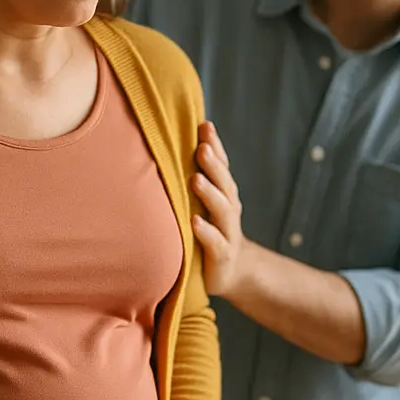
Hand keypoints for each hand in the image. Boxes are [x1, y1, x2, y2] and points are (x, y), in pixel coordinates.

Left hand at [191, 121, 249, 296]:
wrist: (232, 273)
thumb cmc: (210, 232)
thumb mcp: (203, 206)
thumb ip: (195, 181)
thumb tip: (167, 147)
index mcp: (223, 195)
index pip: (221, 167)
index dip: (216, 147)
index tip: (205, 126)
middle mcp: (229, 211)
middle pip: (225, 184)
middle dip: (214, 165)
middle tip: (202, 147)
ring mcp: (228, 234)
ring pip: (223, 211)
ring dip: (210, 194)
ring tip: (196, 179)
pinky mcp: (222, 257)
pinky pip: (215, 243)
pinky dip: (205, 232)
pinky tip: (193, 222)